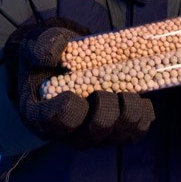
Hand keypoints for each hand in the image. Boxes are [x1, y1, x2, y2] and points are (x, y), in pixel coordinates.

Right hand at [10, 18, 154, 148]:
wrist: (64, 62)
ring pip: (114, 137)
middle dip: (105, 112)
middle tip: (107, 91)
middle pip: (91, 134)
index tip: (74, 93)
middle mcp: (67, 132)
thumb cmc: (49, 56)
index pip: (57, 122)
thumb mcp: (38, 44)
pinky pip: (132, 135)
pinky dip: (142, 119)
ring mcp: (92, 134)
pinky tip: (143, 102)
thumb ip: (42, 48)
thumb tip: (52, 58)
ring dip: (127, 115)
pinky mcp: (113, 131)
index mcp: (41, 114)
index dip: (68, 110)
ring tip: (130, 94)